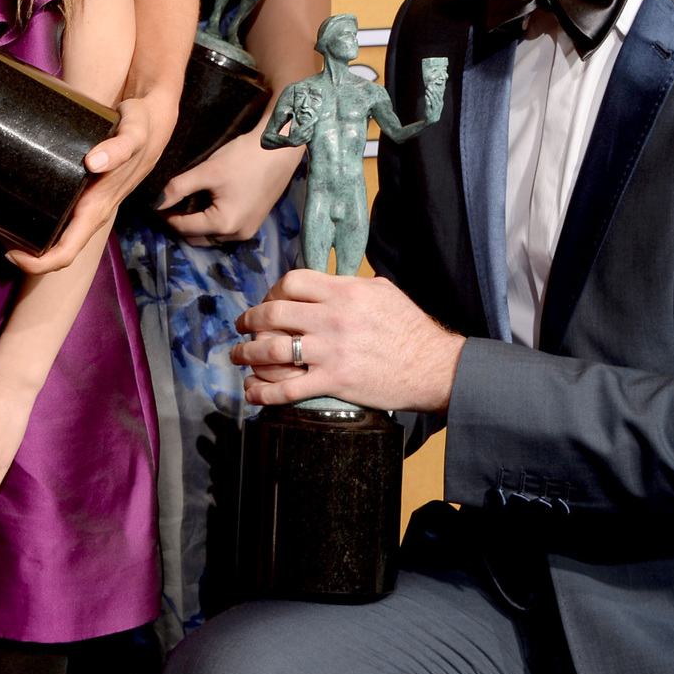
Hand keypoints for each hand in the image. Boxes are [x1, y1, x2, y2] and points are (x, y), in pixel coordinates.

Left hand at [6, 91, 172, 274]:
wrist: (153, 123)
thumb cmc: (142, 128)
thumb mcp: (133, 133)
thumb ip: (118, 148)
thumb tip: (94, 162)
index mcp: (98, 208)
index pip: (67, 252)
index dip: (38, 263)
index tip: (11, 253)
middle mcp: (92, 212)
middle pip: (57, 250)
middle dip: (27, 255)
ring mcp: (88, 206)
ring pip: (58, 237)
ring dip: (31, 241)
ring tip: (0, 227)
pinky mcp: (83, 194)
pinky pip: (59, 219)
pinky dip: (38, 222)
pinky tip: (21, 207)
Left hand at [162, 132, 302, 246]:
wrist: (280, 148)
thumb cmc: (244, 158)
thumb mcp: (207, 171)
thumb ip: (179, 188)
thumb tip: (157, 202)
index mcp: (224, 224)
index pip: (184, 228)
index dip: (166, 217)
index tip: (154, 206)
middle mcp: (237, 234)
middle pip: (198, 237)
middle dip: (181, 224)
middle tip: (170, 205)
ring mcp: (248, 231)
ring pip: (212, 235)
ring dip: (197, 224)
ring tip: (187, 203)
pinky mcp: (254, 222)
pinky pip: (226, 229)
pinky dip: (213, 221)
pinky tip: (207, 203)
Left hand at [233, 269, 464, 412]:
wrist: (435, 368)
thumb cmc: (412, 330)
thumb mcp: (384, 292)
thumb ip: (351, 284)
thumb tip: (329, 281)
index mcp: (345, 291)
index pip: (292, 282)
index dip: (272, 291)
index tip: (267, 302)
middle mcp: (334, 318)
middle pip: (274, 312)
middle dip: (249, 320)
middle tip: (241, 327)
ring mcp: (332, 351)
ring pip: (272, 348)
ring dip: (247, 354)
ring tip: (239, 357)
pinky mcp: (335, 381)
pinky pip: (288, 388)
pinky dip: (263, 392)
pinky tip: (252, 392)